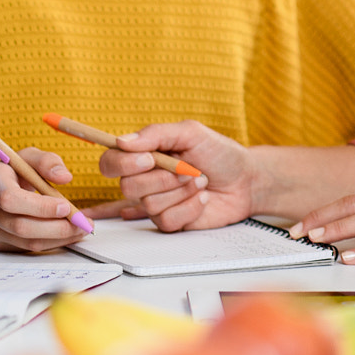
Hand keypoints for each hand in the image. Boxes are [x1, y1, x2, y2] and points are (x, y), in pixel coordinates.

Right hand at [0, 152, 90, 253]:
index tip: (66, 206)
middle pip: (20, 226)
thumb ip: (46, 162)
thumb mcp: (26, 158)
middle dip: (56, 227)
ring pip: (27, 242)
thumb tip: (65, 177)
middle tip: (82, 222)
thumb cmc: (10, 174)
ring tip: (81, 228)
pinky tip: (67, 234)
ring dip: (59, 238)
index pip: (10, 198)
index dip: (40, 206)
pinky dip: (52, 243)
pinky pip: (28, 249)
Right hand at [97, 120, 245, 232]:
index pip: (110, 162)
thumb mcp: (190, 133)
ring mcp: (156, 202)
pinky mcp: (170, 222)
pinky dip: (190, 206)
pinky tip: (201, 197)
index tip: (149, 159)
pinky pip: (167, 220)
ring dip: (181, 190)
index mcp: (143, 155)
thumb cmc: (218, 152)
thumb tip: (122, 141)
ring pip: (150, 204)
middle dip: (163, 177)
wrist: (245, 179)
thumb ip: (155, 134)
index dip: (123, 163)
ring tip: (200, 180)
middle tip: (188, 168)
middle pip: (127, 186)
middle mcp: (144, 180)